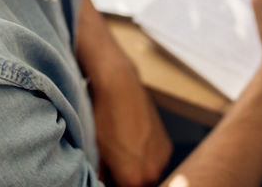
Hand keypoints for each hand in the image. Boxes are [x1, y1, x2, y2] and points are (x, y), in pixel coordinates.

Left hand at [76, 0, 170, 186]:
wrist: (120, 85)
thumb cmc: (104, 116)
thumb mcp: (95, 152)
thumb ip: (100, 176)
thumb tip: (99, 182)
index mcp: (134, 179)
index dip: (113, 185)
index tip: (107, 177)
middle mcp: (153, 172)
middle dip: (125, 181)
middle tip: (111, 167)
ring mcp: (162, 158)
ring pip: (148, 175)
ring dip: (137, 170)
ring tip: (120, 152)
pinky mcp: (166, 145)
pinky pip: (155, 160)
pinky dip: (145, 157)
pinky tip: (131, 142)